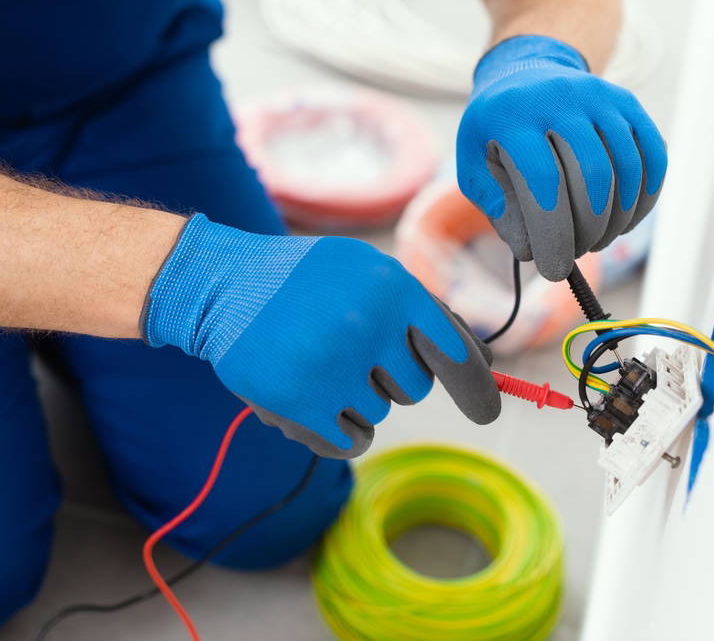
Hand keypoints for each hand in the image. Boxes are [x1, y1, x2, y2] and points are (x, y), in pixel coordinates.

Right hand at [142, 215, 500, 457]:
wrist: (224, 286)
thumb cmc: (309, 282)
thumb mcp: (370, 272)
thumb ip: (425, 312)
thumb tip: (486, 364)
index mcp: (393, 287)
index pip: (453, 351)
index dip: (475, 386)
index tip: (489, 413)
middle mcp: (367, 324)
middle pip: (415, 387)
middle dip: (389, 375)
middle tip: (345, 347)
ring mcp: (333, 366)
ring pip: (379, 414)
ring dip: (354, 399)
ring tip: (316, 361)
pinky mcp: (300, 404)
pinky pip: (352, 442)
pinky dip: (338, 430)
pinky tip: (311, 398)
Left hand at [456, 35, 666, 280]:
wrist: (525, 74)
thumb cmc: (497, 131)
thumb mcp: (475, 162)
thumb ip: (494, 206)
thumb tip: (530, 248)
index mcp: (513, 114)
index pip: (542, 180)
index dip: (552, 231)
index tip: (554, 269)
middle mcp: (560, 96)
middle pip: (591, 174)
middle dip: (588, 228)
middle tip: (575, 252)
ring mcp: (600, 96)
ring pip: (627, 167)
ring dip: (618, 218)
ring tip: (597, 240)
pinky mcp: (628, 103)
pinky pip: (652, 154)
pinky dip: (645, 196)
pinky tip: (626, 221)